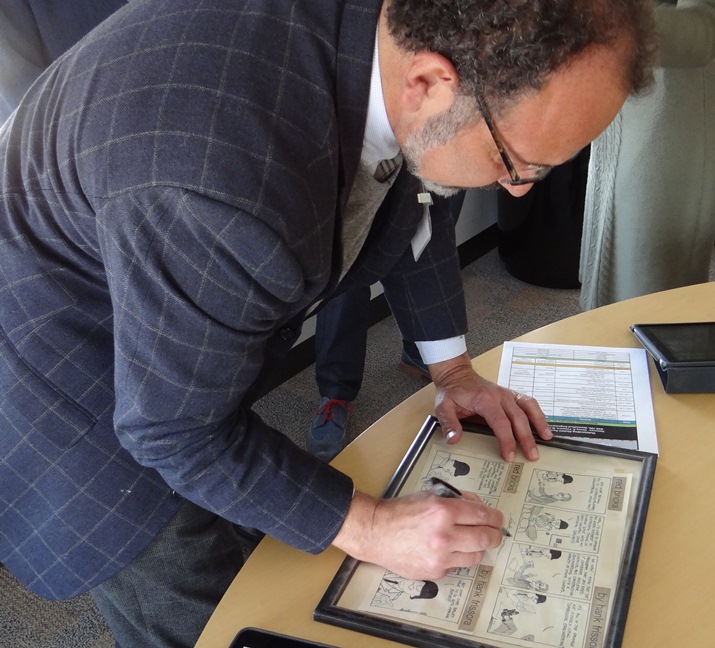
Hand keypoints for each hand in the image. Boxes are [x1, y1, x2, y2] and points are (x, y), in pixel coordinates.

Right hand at [332, 489, 503, 580]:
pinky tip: (450, 550)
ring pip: (475, 556)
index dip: (494, 517)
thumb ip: (456, 500)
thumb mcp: (430, 496)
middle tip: (495, 533)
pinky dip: (458, 557)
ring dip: (478, 548)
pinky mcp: (435, 571)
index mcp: (443, 511)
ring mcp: (440, 557)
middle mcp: (443, 535)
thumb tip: (478, 507)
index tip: (498, 519)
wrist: (376, 532)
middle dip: (495, 535)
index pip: (481, 515)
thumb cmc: (400, 511)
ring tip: (474, 541)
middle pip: (484, 538)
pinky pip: (457, 565)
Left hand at [428, 353, 551, 461]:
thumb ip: (449, 423)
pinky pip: (528, 402)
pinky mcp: (511, 395)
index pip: (500, 422)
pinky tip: (543, 427)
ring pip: (528, 407)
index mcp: (485, 400)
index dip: (506, 440)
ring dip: (538, 423)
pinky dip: (538, 414)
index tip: (509, 456)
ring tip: (547, 439)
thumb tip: (454, 440)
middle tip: (532, 456)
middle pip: (518, 417)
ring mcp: (507, 394)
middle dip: (526, 438)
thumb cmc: (451, 392)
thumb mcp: (443, 407)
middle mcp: (500, 395)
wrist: (456, 374)